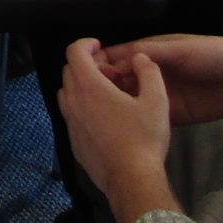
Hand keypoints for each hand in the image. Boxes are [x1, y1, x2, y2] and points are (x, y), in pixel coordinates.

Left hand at [61, 38, 171, 206]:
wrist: (130, 180)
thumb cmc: (143, 139)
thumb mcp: (156, 101)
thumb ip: (149, 72)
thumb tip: (140, 58)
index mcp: (90, 87)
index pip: (74, 52)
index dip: (86, 43)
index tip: (99, 46)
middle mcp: (73, 102)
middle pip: (69, 71)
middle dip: (87, 65)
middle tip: (111, 74)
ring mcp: (70, 123)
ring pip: (66, 93)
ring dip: (81, 86)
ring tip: (106, 95)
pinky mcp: (72, 141)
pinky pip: (70, 115)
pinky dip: (81, 107)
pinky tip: (103, 119)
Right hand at [95, 35, 222, 127]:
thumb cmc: (212, 55)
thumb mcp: (178, 49)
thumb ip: (149, 54)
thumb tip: (115, 61)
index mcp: (150, 53)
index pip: (118, 57)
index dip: (101, 66)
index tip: (83, 78)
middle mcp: (152, 74)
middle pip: (120, 81)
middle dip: (103, 89)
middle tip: (86, 104)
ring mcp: (161, 95)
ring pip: (131, 101)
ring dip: (116, 107)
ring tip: (97, 120)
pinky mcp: (173, 115)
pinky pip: (149, 118)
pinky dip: (135, 123)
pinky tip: (120, 131)